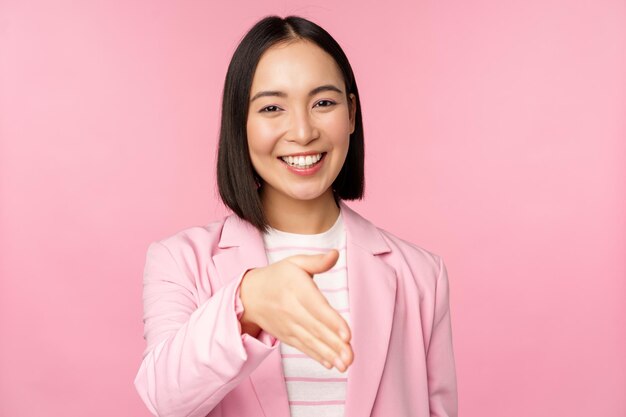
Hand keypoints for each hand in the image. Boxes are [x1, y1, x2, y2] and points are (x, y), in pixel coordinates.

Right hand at [239, 249, 352, 371]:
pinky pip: (302, 346)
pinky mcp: (286, 335)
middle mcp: (291, 308)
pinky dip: (316, 356)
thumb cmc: (278, 276)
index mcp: (295, 288)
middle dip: (334, 344)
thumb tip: (335, 254)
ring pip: (310, 341)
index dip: (332, 321)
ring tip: (345, 365)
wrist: (249, 295)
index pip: (316, 307)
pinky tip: (330, 364)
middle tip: (350, 357)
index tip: (347, 334)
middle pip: (315, 328)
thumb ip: (316, 261)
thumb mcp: (294, 262)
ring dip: (328, 354)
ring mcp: (288, 324)